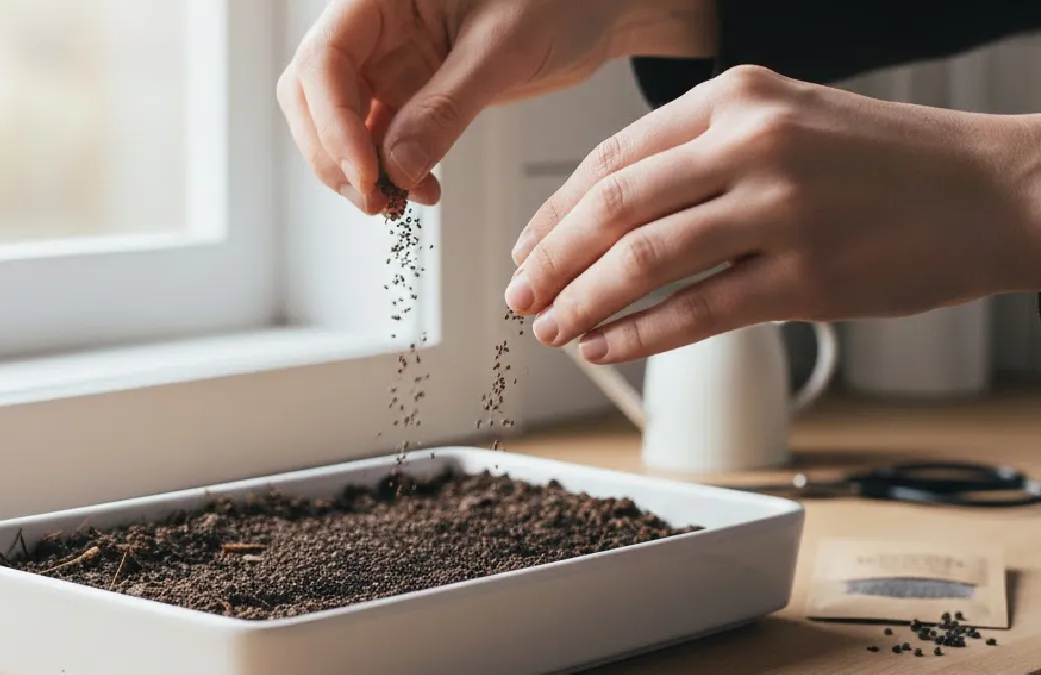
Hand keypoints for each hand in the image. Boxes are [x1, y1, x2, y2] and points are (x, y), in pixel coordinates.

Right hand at [278, 0, 715, 213]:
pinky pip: (381, 139)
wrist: (596, 7)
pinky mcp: (412, 93)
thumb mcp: (504, 49)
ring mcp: (389, 62)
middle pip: (313, 96)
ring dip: (360, 171)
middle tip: (374, 202)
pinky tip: (422, 192)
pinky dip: (392, 172)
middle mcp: (374, 27)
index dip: (333, 125)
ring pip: (340, 124)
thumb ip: (447, 107)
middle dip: (334, 155)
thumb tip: (396, 170)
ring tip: (398, 205)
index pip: (323, 62)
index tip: (367, 175)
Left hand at [506, 65, 1040, 363]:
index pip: (612, 158)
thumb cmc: (886, 162)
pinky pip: (697, 312)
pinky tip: (605, 348)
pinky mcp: (808, 277)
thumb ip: (702, 155)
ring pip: (643, 260)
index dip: (554, 210)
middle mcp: (752, 143)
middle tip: (519, 295)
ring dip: (582, 301)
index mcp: (736, 97)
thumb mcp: (788, 122)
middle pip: (612, 207)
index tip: (526, 248)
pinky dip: (638, 335)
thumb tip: (611, 216)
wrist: (994, 190)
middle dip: (550, 259)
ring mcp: (781, 208)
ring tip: (550, 328)